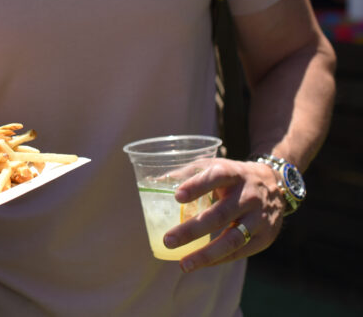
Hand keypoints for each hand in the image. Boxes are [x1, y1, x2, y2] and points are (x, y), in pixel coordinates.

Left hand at [163, 157, 284, 271]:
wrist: (276, 185)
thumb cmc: (232, 177)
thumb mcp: (214, 166)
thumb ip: (187, 173)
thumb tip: (153, 183)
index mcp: (234, 174)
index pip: (217, 176)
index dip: (197, 186)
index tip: (177, 196)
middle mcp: (249, 195)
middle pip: (221, 214)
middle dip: (192, 230)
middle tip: (168, 240)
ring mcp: (259, 218)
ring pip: (233, 239)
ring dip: (207, 254)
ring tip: (183, 264)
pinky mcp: (265, 237)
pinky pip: (240, 252)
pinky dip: (219, 259)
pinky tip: (200, 263)